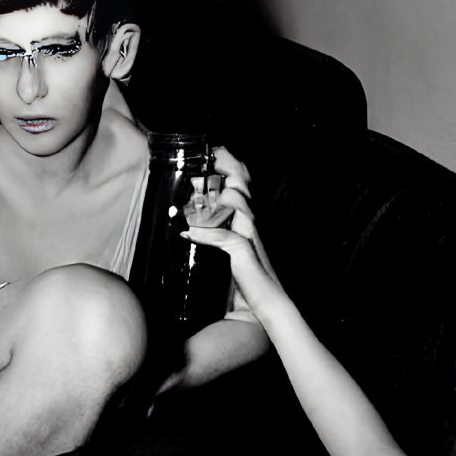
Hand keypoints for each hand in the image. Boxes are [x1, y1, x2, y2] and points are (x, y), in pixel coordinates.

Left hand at [179, 148, 281, 310]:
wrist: (269, 303)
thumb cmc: (249, 278)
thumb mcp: (230, 250)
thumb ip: (214, 235)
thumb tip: (186, 226)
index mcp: (248, 220)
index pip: (243, 184)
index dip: (231, 166)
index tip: (214, 152)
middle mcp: (251, 223)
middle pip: (243, 185)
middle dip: (227, 166)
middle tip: (208, 156)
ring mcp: (250, 237)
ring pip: (238, 203)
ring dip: (215, 197)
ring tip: (192, 194)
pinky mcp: (244, 253)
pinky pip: (226, 238)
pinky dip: (206, 235)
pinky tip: (189, 233)